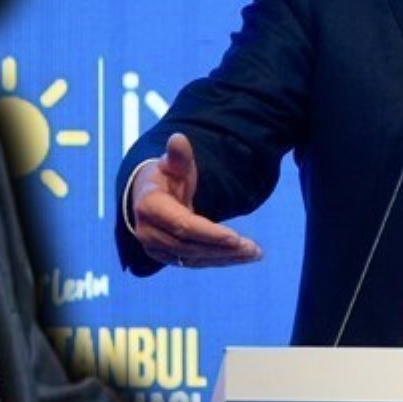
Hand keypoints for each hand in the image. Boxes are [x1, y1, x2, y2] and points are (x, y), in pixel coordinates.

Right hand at [130, 133, 261, 268]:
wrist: (149, 198)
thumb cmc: (167, 177)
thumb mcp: (173, 164)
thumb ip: (178, 156)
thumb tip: (178, 139)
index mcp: (150, 207)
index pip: (183, 225)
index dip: (209, 233)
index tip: (235, 237)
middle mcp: (149, 232)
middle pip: (191, 246)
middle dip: (223, 248)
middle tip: (253, 249)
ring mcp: (156, 249)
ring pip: (194, 258)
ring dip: (226, 257)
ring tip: (254, 253)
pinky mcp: (167, 258)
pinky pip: (196, 262)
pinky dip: (219, 260)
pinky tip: (241, 257)